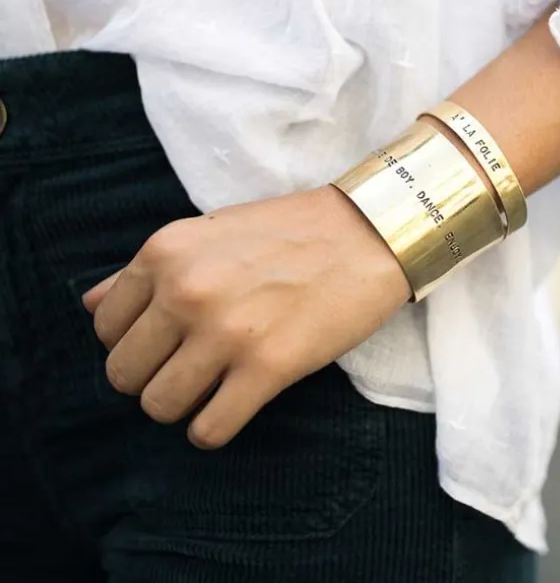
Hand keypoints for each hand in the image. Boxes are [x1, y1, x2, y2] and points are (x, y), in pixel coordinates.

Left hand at [82, 185, 409, 447]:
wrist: (369, 232)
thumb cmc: (291, 230)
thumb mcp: (209, 229)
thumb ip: (148, 268)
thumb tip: (89, 306)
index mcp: (165, 252)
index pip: (105, 328)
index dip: (133, 342)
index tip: (165, 342)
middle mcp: (185, 291)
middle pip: (124, 375)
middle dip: (152, 379)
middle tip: (190, 368)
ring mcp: (225, 331)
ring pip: (159, 407)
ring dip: (182, 406)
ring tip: (213, 387)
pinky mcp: (267, 368)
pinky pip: (208, 430)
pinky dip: (213, 429)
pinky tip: (233, 405)